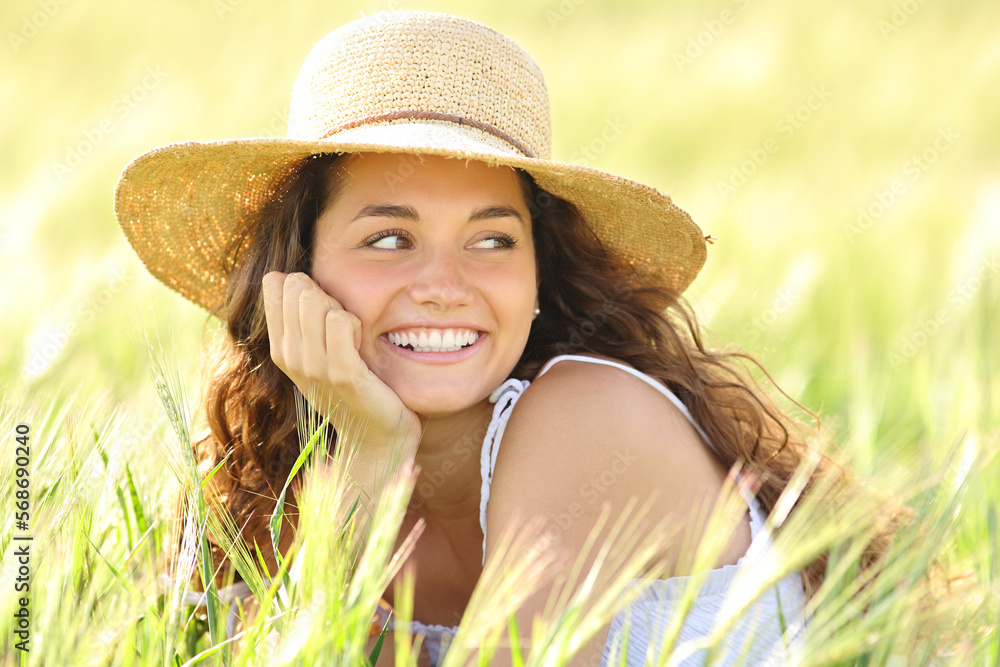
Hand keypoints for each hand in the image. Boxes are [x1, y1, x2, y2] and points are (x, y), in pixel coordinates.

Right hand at [262, 271, 421, 449]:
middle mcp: (290, 357)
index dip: (304, 284)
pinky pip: (339, 321)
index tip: (323, 309)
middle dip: (324, 293)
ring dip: (340, 307)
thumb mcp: (318, 353)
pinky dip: (353, 322)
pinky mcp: (343, 372)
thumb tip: (286, 275)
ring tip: (351, 334)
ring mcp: (314, 366)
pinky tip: (360, 341)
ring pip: (315, 300)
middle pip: (297, 287)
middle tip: (342, 323)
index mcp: (280, 348)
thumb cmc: (353, 388)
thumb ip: (302, 319)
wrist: (376, 435)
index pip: (275, 284)